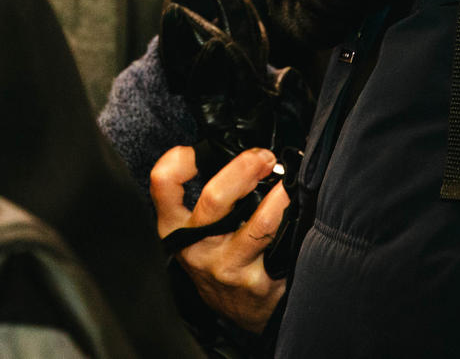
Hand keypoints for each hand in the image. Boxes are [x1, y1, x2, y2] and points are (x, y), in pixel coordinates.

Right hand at [151, 145, 288, 332]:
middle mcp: (195, 247)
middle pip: (215, 199)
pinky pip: (277, 242)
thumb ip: (207, 196)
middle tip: (264, 157)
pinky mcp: (254, 281)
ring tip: (288, 184)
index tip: (200, 149)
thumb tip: (236, 153)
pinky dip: (289, 218)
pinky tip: (296, 208)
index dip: (178, 159)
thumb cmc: (220, 256)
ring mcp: (225, 266)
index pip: (163, 184)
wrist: (239, 309)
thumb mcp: (198, 230)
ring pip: (256, 223)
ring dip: (278, 197)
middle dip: (244, 169)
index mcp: (175, 227)